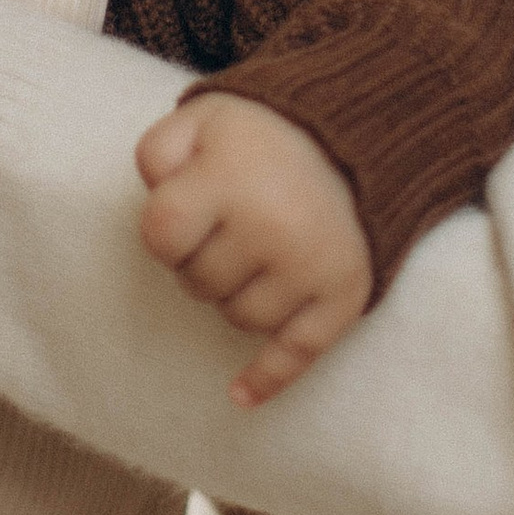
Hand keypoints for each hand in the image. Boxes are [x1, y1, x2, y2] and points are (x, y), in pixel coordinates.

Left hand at [135, 91, 372, 406]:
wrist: (359, 133)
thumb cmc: (266, 133)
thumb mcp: (203, 118)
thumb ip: (159, 152)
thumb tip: (154, 198)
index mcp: (231, 180)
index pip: (161, 237)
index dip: (166, 229)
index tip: (189, 209)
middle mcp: (272, 227)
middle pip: (197, 283)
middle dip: (202, 258)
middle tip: (230, 222)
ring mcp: (310, 266)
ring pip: (239, 318)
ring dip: (236, 293)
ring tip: (258, 250)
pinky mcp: (343, 294)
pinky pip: (296, 355)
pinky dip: (267, 379)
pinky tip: (240, 396)